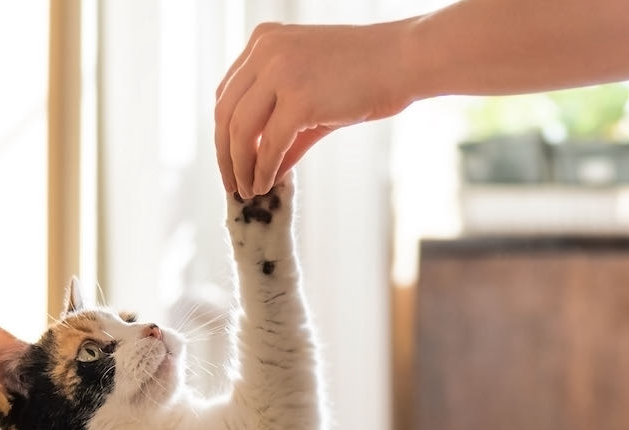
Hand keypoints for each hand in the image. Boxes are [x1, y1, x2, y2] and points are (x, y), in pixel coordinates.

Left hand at [214, 20, 416, 198]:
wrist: (404, 60)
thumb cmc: (367, 74)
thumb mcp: (313, 93)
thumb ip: (283, 125)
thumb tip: (265, 167)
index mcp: (264, 40)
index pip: (228, 92)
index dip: (224, 131)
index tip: (230, 159)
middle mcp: (265, 51)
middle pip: (225, 112)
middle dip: (225, 153)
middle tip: (232, 183)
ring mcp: (280, 73)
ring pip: (240, 130)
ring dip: (241, 167)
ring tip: (248, 190)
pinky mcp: (299, 99)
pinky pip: (269, 145)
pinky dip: (264, 170)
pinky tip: (265, 185)